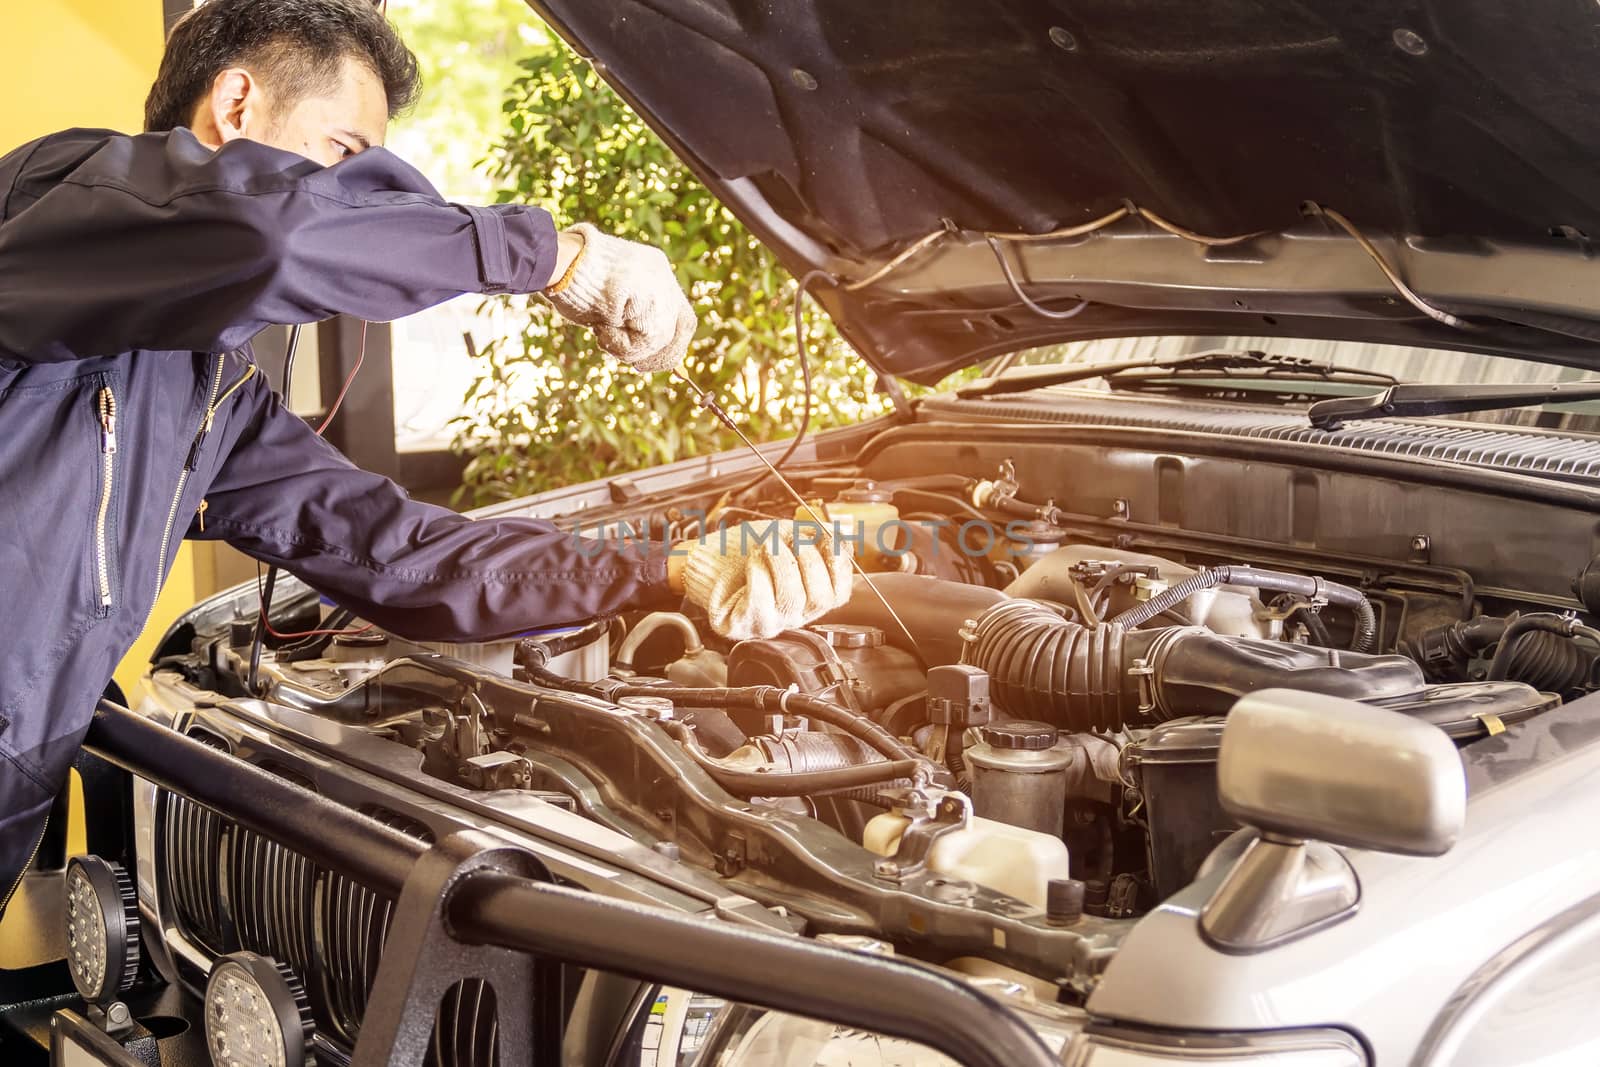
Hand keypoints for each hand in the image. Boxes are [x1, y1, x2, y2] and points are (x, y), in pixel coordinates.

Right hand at [543, 223, 696, 371]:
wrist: (556, 261)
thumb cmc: (572, 283)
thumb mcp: (609, 302)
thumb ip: (630, 319)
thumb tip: (643, 357)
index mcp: (654, 269)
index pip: (677, 312)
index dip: (669, 342)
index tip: (646, 361)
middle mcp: (662, 273)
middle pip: (683, 325)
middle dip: (662, 354)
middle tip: (637, 367)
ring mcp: (658, 283)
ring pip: (662, 335)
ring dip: (632, 348)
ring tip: (602, 337)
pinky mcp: (648, 296)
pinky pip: (647, 337)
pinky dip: (622, 346)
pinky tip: (599, 331)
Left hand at [673, 522, 852, 639]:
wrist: (707, 561)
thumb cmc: (743, 551)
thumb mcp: (783, 536)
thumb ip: (811, 536)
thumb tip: (837, 534)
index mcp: (808, 597)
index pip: (840, 593)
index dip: (839, 565)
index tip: (828, 539)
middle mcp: (793, 616)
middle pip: (820, 598)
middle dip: (808, 560)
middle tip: (789, 540)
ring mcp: (770, 623)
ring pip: (791, 598)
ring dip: (779, 561)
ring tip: (765, 546)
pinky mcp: (744, 625)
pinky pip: (760, 601)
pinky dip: (758, 573)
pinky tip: (752, 562)